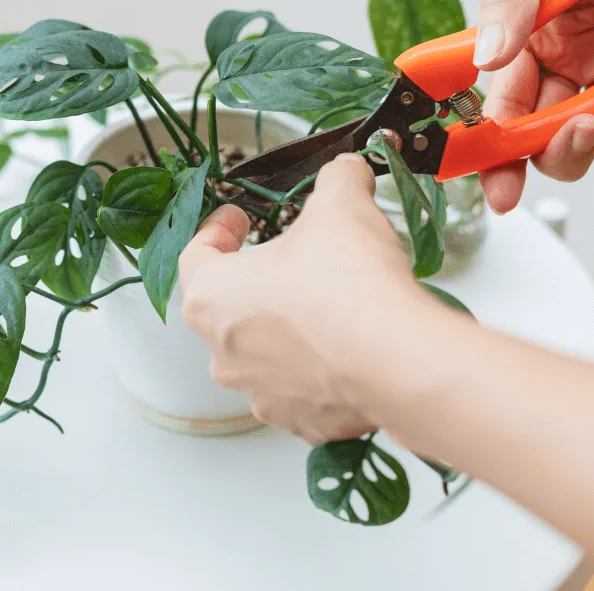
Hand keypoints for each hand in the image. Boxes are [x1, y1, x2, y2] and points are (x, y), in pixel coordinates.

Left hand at [178, 155, 448, 443]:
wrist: (399, 362)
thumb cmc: (351, 287)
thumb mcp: (341, 205)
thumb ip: (337, 179)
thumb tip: (346, 172)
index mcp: (211, 297)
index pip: (195, 256)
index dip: (217, 230)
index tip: (238, 218)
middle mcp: (223, 353)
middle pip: (228, 308)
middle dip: (258, 281)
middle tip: (292, 259)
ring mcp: (261, 394)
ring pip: (264, 354)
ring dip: (287, 330)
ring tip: (328, 305)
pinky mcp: (303, 422)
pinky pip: (304, 390)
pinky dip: (320, 370)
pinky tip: (351, 349)